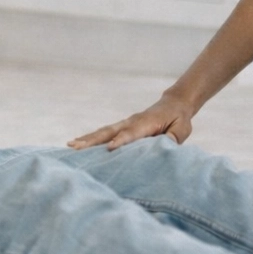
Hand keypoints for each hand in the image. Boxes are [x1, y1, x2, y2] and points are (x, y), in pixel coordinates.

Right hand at [69, 96, 194, 150]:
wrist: (173, 104)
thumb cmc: (179, 119)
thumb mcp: (182, 128)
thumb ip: (173, 137)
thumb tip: (165, 144)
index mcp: (146, 123)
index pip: (131, 133)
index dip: (121, 141)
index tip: (109, 148)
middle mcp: (131, 122)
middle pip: (110, 131)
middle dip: (93, 140)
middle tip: (76, 147)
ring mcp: (124, 123)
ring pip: (103, 132)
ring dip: (87, 139)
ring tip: (70, 145)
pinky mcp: (121, 127)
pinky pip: (104, 133)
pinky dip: (91, 138)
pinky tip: (78, 144)